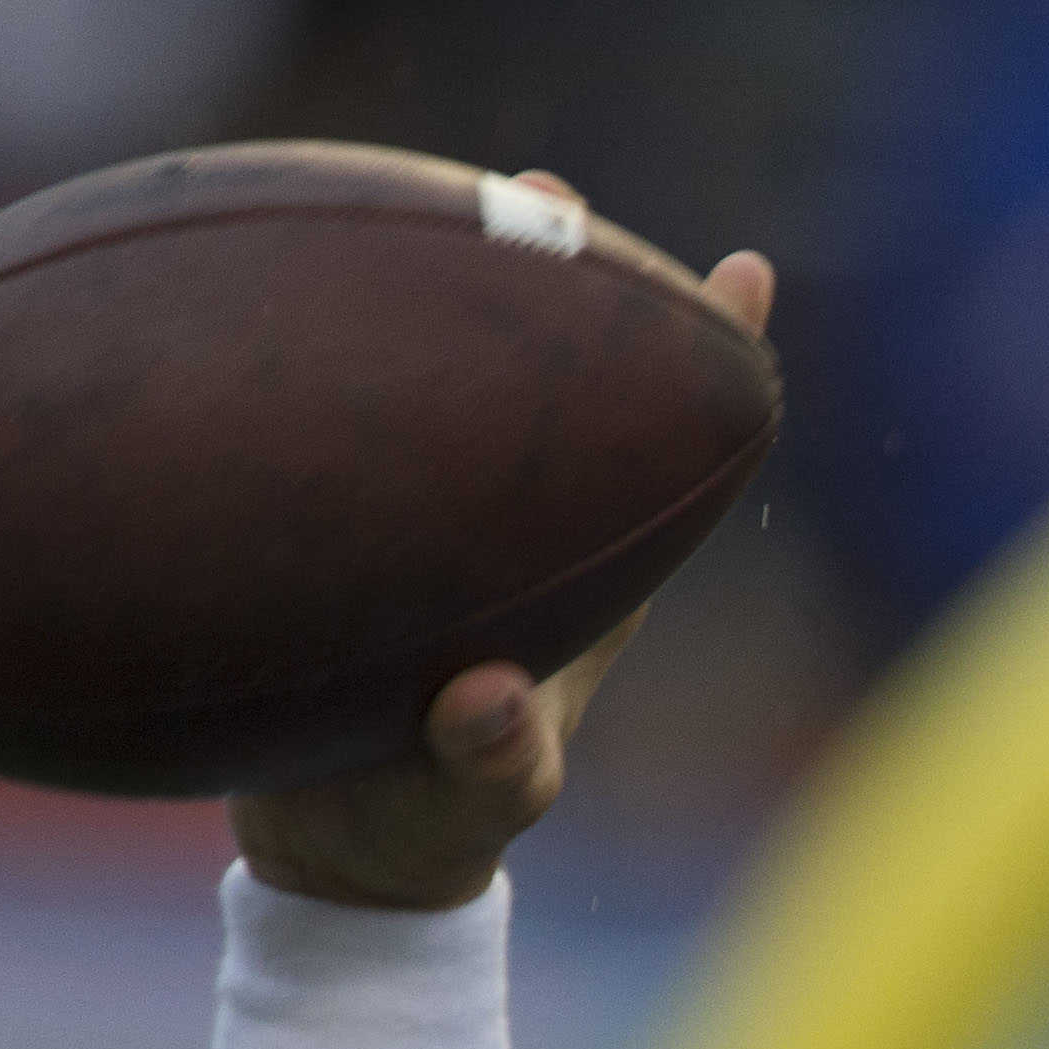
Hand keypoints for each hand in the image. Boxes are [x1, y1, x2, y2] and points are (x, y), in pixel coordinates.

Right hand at [228, 185, 777, 911]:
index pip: (670, 460)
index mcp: (590, 584)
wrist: (340, 854)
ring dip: (464, 293)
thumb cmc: (428, 829)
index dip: (710, 365)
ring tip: (459, 194)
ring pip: (467, 389)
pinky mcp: (364, 539)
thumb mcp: (474, 803)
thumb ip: (492, 760)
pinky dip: (354, 356)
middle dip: (570, 287)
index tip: (743, 272)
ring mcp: (451, 529)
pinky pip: (367, 428)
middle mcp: (534, 536)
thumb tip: (486, 701)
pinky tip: (306, 283)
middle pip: (571, 390)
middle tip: (549, 193)